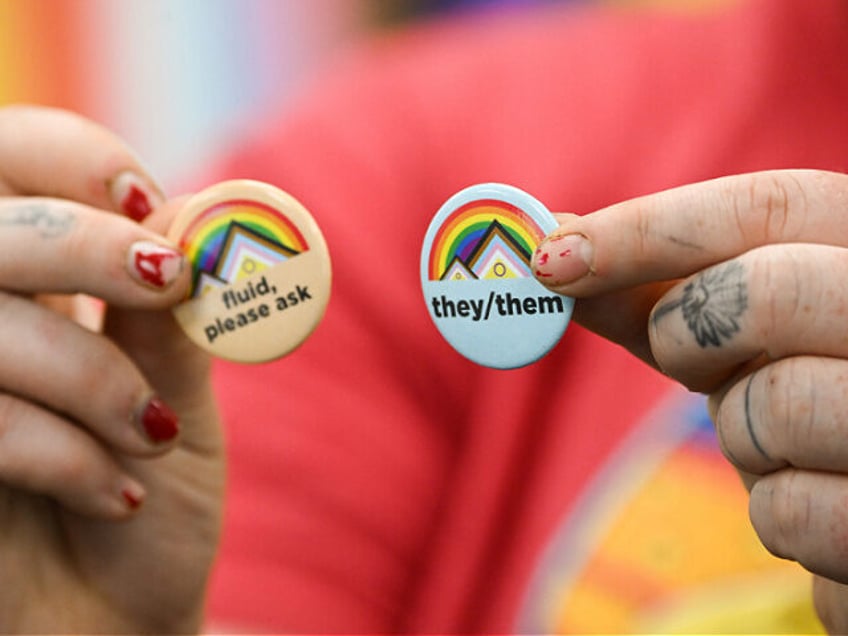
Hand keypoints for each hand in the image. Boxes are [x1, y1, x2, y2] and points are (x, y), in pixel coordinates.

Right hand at [0, 105, 222, 632]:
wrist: (123, 623)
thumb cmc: (151, 504)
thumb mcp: (178, 398)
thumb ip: (171, 315)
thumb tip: (195, 216)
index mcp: (34, 285)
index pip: (10, 159)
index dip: (71, 159)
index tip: (151, 205)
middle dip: (86, 244)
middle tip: (169, 279)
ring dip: (90, 374)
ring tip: (153, 435)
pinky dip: (64, 452)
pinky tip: (114, 493)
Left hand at [533, 169, 847, 632]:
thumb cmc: (814, 395)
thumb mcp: (751, 334)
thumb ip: (662, 293)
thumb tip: (553, 247)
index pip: (775, 204)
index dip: (647, 226)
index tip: (551, 257)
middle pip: (765, 291)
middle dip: (689, 331)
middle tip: (689, 359)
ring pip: (772, 405)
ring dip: (741, 434)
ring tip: (787, 442)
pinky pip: (789, 511)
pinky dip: (778, 512)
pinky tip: (823, 500)